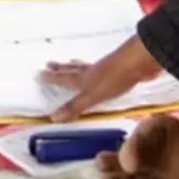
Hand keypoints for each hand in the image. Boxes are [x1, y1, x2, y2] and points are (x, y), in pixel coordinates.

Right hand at [43, 34, 163, 121]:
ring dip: (76, 65)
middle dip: (61, 69)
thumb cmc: (114, 80)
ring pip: (85, 67)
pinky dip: (94, 68)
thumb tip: (53, 117)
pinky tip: (100, 69)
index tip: (41, 73)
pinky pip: (100, 68)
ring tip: (71, 62)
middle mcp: (91, 72)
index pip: (64, 78)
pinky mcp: (117, 69)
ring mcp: (104, 69)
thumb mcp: (92, 97)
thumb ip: (75, 107)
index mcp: (83, 79)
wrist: (137, 63)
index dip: (53, 78)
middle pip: (72, 70)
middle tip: (50, 63)